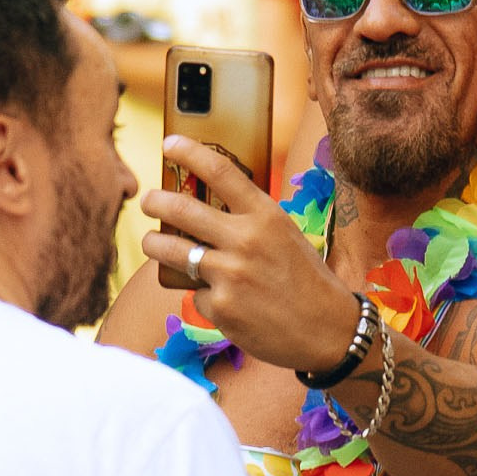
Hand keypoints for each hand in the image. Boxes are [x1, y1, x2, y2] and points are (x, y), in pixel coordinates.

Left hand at [142, 137, 362, 373]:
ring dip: (153, 244)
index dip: (189, 152)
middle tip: (149, 201)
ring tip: (152, 243)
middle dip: (155, 201)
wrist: (327, 331)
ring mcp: (229, 275)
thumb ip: (251, 222)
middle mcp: (245, 240)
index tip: (169, 144)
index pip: (220, 171)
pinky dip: (202, 294)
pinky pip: (194, 293)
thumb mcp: (286, 236)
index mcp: (266, 216)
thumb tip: (207, 210)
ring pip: (170, 250)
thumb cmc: (307, 281)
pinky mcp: (220, 307)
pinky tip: (223, 300)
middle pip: (181, 209)